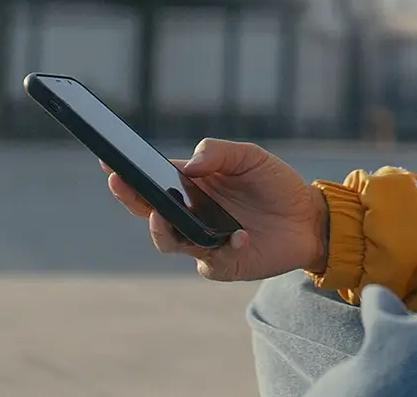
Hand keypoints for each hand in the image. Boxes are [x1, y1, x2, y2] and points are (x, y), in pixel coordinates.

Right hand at [104, 138, 330, 281]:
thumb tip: (188, 166)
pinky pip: (211, 260)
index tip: (107, 161)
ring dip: (161, 228)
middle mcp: (189, 214)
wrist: (309, 217)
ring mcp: (201, 240)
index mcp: (190, 185)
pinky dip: (224, 246)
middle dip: (129, 197)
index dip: (126, 172)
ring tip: (163, 214)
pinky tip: (240, 235)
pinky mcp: (222, 263)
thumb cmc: (274, 184)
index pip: (151, 179)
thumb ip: (218, 153)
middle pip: (148, 210)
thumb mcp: (250, 156)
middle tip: (119, 182)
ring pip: (167, 240)